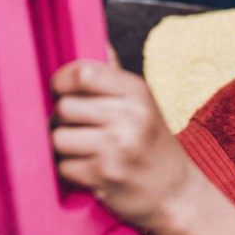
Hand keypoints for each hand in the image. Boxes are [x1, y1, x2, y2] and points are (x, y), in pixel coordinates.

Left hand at [50, 60, 196, 230]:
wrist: (176, 192)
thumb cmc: (152, 144)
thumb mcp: (143, 104)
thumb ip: (115, 76)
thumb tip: (99, 41)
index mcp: (137, 92)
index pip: (82, 72)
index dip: (62, 81)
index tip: (61, 90)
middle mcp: (130, 116)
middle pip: (64, 107)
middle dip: (63, 120)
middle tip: (79, 128)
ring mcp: (117, 147)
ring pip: (58, 138)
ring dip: (64, 148)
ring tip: (85, 150)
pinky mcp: (104, 175)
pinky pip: (64, 167)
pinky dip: (72, 171)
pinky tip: (91, 170)